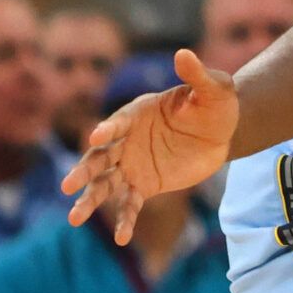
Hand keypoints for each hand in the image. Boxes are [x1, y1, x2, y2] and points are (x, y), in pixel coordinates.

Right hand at [63, 49, 237, 243]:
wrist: (224, 131)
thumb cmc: (217, 105)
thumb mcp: (214, 88)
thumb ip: (197, 75)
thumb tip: (183, 53)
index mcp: (137, 114)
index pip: (118, 122)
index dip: (108, 128)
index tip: (97, 137)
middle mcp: (127, 140)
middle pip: (99, 157)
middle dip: (84, 171)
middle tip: (67, 186)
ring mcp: (132, 164)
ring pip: (105, 184)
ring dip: (90, 199)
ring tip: (74, 218)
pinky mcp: (145, 184)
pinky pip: (131, 204)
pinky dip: (125, 220)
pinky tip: (122, 240)